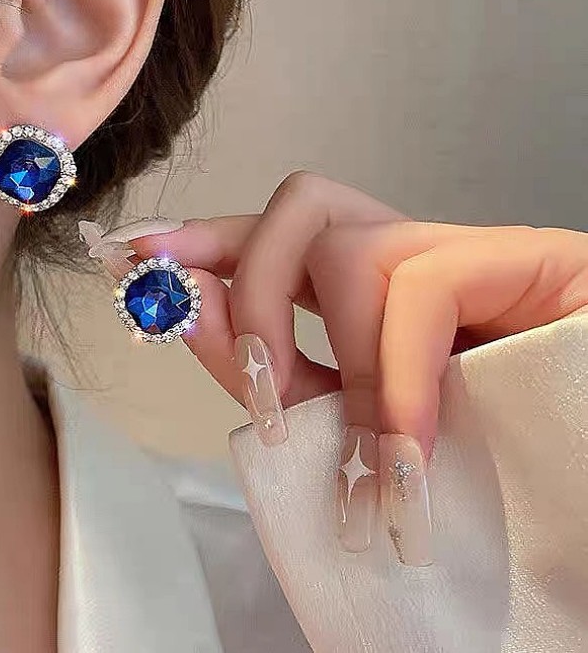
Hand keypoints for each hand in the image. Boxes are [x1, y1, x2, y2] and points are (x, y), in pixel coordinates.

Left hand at [132, 171, 587, 561]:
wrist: (581, 476)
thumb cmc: (480, 466)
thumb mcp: (353, 432)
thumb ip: (280, 377)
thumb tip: (191, 311)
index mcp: (370, 292)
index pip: (276, 236)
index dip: (204, 240)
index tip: (140, 257)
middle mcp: (410, 256)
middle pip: (299, 208)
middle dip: (250, 291)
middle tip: (260, 388)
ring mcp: (466, 252)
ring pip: (347, 238)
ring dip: (330, 352)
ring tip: (356, 449)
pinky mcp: (527, 260)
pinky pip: (420, 283)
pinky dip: (391, 370)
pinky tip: (405, 447)